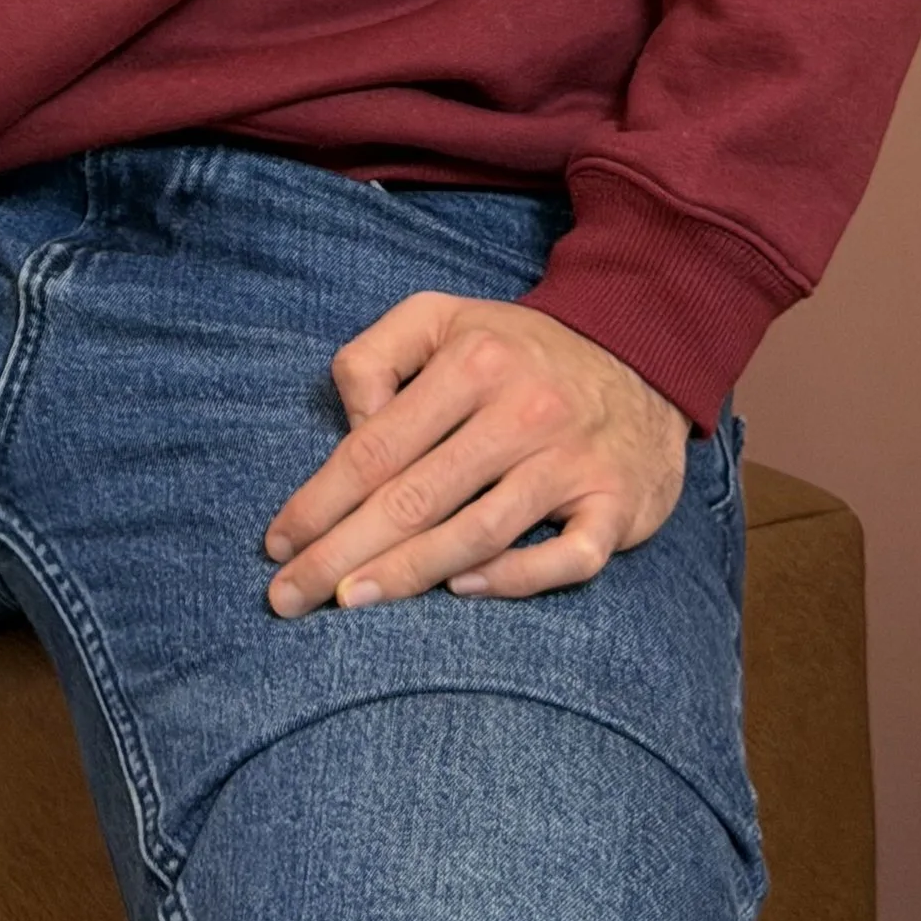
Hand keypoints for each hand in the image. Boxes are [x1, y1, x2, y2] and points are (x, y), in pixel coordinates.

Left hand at [262, 293, 685, 613]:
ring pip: (477, 533)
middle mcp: (522, 413)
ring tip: (348, 603)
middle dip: (342, 552)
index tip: (278, 542)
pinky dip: (513, 580)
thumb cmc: (517, 348)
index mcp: (472, 364)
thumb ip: (376, 356)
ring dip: (407, 575)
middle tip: (289, 596)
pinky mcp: (617, 507)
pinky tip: (459, 592)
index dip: (321, 499)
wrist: (642, 354)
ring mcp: (572, 464)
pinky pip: (565, 559)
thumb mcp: (440, 317)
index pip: (377, 445)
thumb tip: (350, 427)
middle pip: (415, 498)